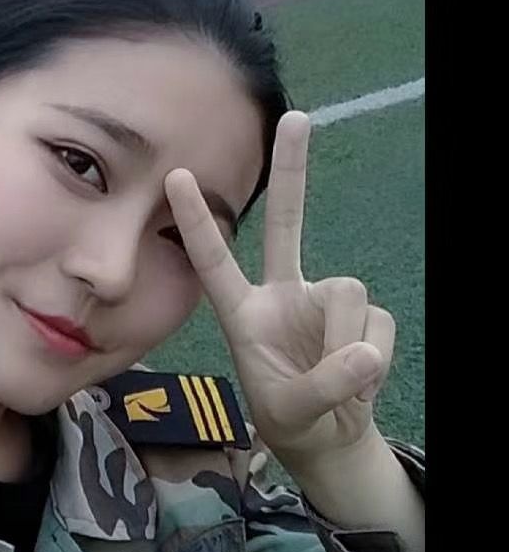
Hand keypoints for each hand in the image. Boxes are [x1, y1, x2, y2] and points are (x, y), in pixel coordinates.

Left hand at [164, 112, 395, 476]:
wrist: (328, 436)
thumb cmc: (290, 417)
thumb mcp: (291, 410)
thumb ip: (323, 385)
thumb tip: (364, 352)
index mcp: (241, 312)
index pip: (213, 260)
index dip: (196, 221)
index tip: (174, 176)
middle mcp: (282, 293)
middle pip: (287, 223)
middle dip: (293, 171)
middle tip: (296, 115)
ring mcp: (322, 299)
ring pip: (348, 293)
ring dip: (347, 342)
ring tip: (335, 380)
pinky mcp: (361, 313)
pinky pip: (377, 324)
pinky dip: (372, 359)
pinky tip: (358, 376)